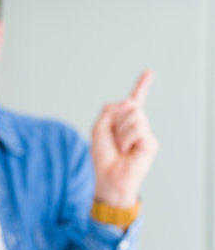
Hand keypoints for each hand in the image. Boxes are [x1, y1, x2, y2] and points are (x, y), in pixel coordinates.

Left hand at [91, 71, 158, 207]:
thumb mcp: (99, 129)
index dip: (141, 86)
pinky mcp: (150, 142)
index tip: (148, 73)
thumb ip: (109, 111)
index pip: (134, 100)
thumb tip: (128, 101)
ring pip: (133, 115)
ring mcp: (144, 133)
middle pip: (128, 106)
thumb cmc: (102, 157)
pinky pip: (137, 129)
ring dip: (120, 131)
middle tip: (114, 140)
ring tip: (120, 147)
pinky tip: (127, 150)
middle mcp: (136, 125)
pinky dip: (127, 138)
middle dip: (115, 120)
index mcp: (123, 121)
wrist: (108, 177)